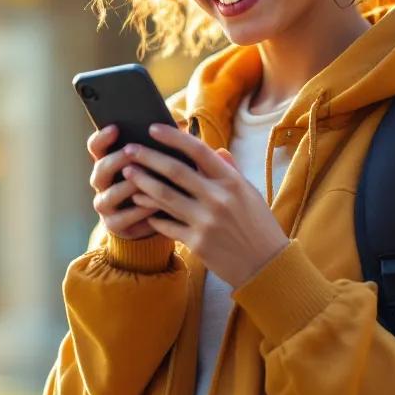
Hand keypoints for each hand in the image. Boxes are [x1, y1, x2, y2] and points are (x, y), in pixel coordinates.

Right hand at [87, 125, 162, 240]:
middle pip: (101, 168)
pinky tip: (154, 203)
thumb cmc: (156, 182)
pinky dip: (139, 209)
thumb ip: (156, 148)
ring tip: (145, 179)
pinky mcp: (114, 224)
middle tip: (131, 153)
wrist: (153, 219)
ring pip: (111, 194)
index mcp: (108, 162)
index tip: (115, 128)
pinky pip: (124, 217)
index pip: (96, 146)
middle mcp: (101, 183)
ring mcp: (105, 204)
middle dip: (116, 160)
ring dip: (129, 186)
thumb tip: (172, 126)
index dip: (102, 137)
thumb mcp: (155, 163)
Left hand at [122, 124, 288, 287]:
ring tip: (128, 174)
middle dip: (147, 157)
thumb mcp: (250, 194)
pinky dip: (152, 214)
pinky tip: (141, 206)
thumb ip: (231, 171)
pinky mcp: (196, 243)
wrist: (266, 266)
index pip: (198, 150)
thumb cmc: (258, 225)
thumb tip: (216, 150)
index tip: (153, 128)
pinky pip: (166, 224)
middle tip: (128, 149)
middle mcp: (218, 199)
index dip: (173, 137)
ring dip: (142, 183)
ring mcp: (206, 222)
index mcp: (232, 182)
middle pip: (174, 171)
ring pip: (164, 197)